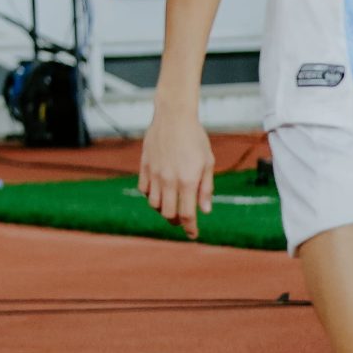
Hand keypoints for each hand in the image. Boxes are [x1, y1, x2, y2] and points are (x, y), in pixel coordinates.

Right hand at [138, 100, 212, 237]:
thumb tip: (204, 210)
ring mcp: (154, 174)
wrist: (173, 117)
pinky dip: (151, 196)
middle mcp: (169, 180)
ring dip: (164, 210)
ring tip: (172, 205)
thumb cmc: (195, 138)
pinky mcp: (144, 167)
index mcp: (188, 181)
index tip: (194, 235)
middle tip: (183, 220)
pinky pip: (144, 190)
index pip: (187, 214)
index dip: (190, 228)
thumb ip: (206, 188)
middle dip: (177, 222)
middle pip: (168, 214)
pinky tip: (160, 192)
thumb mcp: (208, 162)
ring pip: (154, 204)